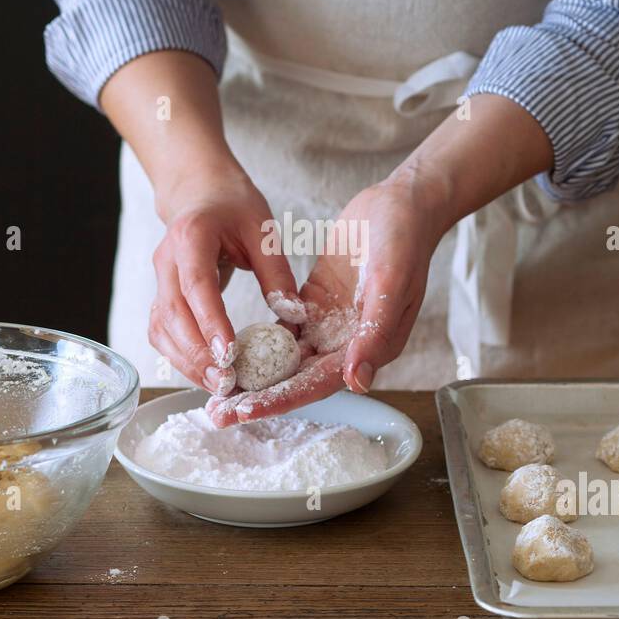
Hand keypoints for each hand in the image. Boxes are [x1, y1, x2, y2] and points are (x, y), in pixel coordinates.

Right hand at [149, 160, 298, 391]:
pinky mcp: (160, 296)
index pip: (196, 285)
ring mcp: (158, 280)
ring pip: (161, 330)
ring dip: (186, 362)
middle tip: (226, 384)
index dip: (210, 322)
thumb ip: (277, 272)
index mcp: (191, 237)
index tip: (229, 355)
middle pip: (172, 315)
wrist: (199, 192)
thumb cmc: (233, 206)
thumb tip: (294, 316)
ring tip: (218, 387)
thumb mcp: (263, 230)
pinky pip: (162, 333)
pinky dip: (180, 357)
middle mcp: (166, 260)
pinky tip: (205, 374)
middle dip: (197, 354)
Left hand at [207, 165, 451, 426]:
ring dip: (253, 376)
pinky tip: (227, 350)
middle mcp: (347, 345)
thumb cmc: (403, 241)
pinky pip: (281, 331)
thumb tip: (356, 383)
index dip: (281, 399)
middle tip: (217, 413)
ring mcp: (329, 326)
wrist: (400, 205)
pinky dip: (257, 342)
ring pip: (285, 359)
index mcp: (370, 348)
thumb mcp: (391, 284)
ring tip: (215, 391)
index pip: (319, 383)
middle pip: (296, 379)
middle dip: (258, 397)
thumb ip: (374, 335)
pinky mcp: (313, 305)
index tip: (244, 410)